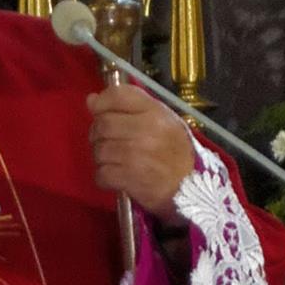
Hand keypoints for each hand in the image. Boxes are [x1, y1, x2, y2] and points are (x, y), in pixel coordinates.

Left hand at [87, 85, 195, 218]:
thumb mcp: (163, 121)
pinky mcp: (131, 179)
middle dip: (98, 134)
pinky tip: (115, 177)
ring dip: (101, 157)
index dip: (102, 102)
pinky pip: (102, 174)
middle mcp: (147, 130)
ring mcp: (138, 155)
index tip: (99, 111)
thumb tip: (91, 101)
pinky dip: (103, 177)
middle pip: (103, 124)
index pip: (118, 95)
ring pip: (100, 150)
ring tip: (114, 161)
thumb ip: (129, 107)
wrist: (193, 189)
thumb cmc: (176, 153)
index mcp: (156, 112)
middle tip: (106, 141)